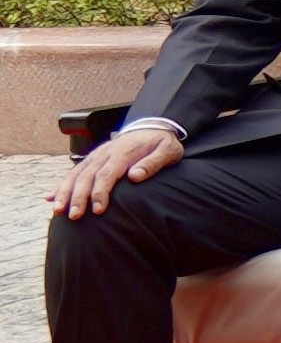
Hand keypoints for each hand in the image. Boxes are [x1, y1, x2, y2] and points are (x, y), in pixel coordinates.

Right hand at [61, 121, 181, 217]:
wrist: (152, 126)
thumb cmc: (161, 143)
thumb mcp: (167, 150)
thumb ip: (153, 163)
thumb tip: (135, 176)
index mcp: (123, 153)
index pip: (107, 175)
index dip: (100, 193)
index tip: (98, 210)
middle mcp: (105, 154)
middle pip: (87, 177)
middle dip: (78, 197)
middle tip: (74, 216)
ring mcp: (96, 156)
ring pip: (76, 175)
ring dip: (65, 192)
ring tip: (58, 210)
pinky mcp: (92, 159)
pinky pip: (73, 172)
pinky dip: (61, 185)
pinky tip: (51, 197)